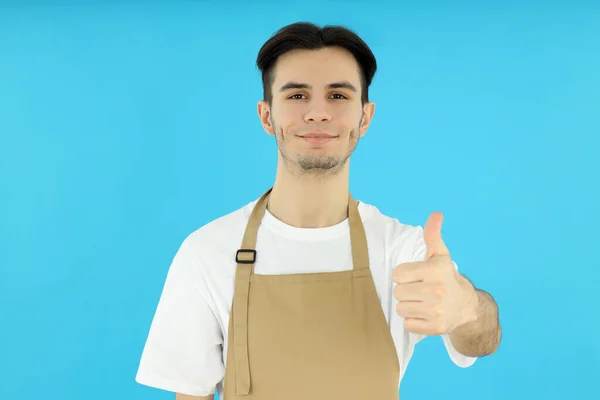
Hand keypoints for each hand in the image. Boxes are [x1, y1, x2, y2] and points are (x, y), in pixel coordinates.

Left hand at [392, 212, 477, 334]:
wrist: (466, 306)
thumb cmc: (447, 277)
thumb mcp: (440, 255)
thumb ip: (433, 235)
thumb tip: (436, 214)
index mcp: (434, 271)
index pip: (397, 274)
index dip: (404, 276)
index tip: (416, 277)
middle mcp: (436, 290)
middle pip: (398, 292)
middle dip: (406, 291)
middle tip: (420, 291)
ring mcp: (436, 310)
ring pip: (401, 309)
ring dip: (409, 306)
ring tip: (422, 302)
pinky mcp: (435, 327)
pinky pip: (407, 324)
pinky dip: (413, 321)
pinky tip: (425, 314)